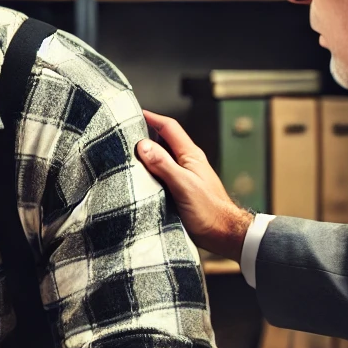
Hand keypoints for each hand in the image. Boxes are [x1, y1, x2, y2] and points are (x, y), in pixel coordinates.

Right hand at [137, 111, 253, 262]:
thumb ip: (164, 164)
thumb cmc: (209, 211)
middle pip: (163, 142)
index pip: (169, 128)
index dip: (152, 118)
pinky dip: (149, 173)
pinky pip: (161, 176)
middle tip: (123, 134)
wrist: (224, 235)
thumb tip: (143, 145)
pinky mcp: (180, 191)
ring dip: (145, 156)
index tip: (134, 113)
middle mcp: (187, 163)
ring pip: (161, 159)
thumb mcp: (184, 185)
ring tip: (125, 156)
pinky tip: (138, 179)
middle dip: (145, 135)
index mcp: (190, 155)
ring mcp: (184, 177)